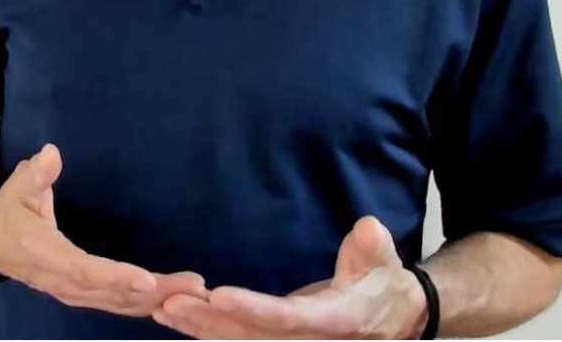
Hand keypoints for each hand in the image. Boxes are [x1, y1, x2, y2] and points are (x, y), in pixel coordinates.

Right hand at [0, 144, 206, 317]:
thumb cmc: (8, 212)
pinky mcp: (81, 295)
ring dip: (156, 301)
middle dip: (154, 292)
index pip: (84, 271)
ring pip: (118, 303)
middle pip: (111, 294)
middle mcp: (61, 281)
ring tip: (192, 293)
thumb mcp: (16, 188)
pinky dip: (144, 305)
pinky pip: (116, 304)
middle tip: (193, 286)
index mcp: (45, 254)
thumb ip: (35, 175)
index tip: (147, 280)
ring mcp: (72, 293)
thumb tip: (50, 154)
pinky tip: (171, 300)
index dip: (116, 278)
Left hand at [154, 216, 425, 339]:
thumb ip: (372, 246)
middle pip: (254, 336)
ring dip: (201, 328)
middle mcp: (313, 341)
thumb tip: (367, 230)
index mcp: (338, 320)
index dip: (252, 309)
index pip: (289, 318)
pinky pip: (243, 341)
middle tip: (168, 302)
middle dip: (209, 322)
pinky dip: (211, 331)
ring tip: (163, 310)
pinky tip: (179, 321)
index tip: (217, 294)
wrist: (398, 315)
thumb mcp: (383, 260)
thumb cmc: (384, 283)